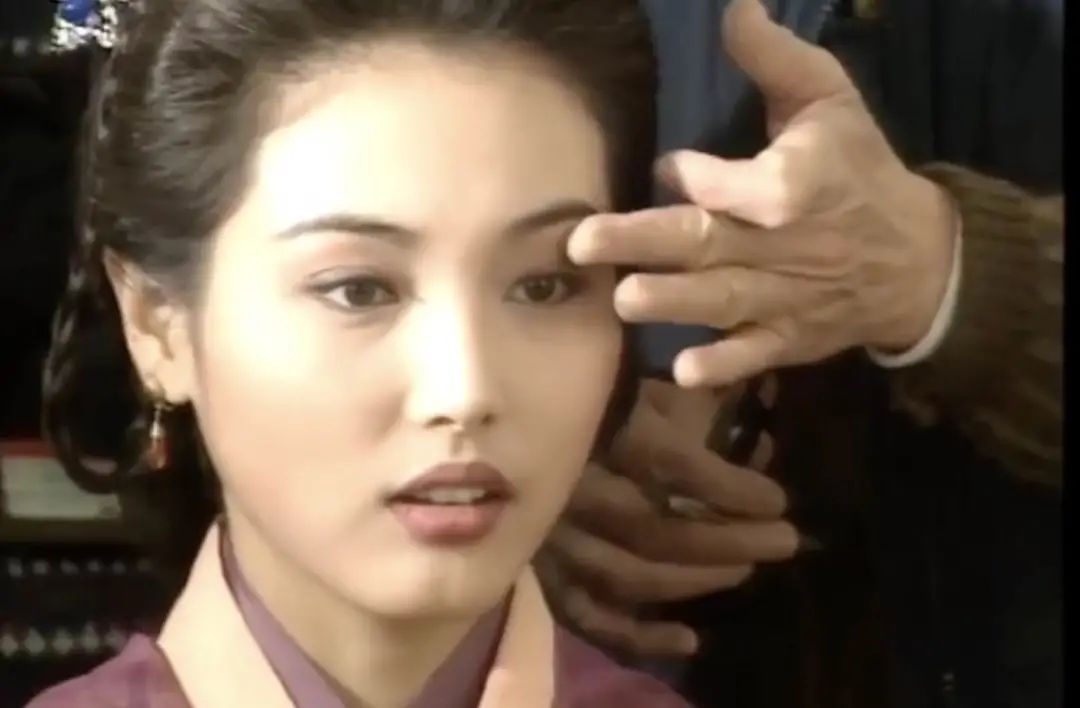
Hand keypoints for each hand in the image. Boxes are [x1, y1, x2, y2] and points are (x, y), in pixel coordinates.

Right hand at [537, 379, 795, 656]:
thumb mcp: (657, 391)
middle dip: (730, 543)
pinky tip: (688, 640)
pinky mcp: (541, 565)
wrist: (524, 409)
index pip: (684, 471)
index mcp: (607, 436)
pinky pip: (587, 612)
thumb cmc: (602, 394)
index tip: (777, 500)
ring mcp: (555, 534)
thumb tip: (763, 449)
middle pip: (660, 532)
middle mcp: (579, 491)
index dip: (737, 491)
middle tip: (782, 542)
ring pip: (628, 576)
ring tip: (741, 574)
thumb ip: (705, 419)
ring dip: (695, 582)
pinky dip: (638, 635)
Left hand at [567, 0, 957, 387]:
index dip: (692, 174)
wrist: (916, 259)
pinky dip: (725, 364)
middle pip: (704, 243)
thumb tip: (732, 9)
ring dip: (672, 302)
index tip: (666, 165)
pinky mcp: (789, 338)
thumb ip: (775, 59)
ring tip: (623, 301)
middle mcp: (781, 245)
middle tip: (583, 243)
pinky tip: (686, 372)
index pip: (728, 181)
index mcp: (793, 183)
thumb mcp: (829, 102)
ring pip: (720, 300)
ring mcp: (783, 297)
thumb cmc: (860, 173)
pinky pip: (755, 353)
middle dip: (643, 242)